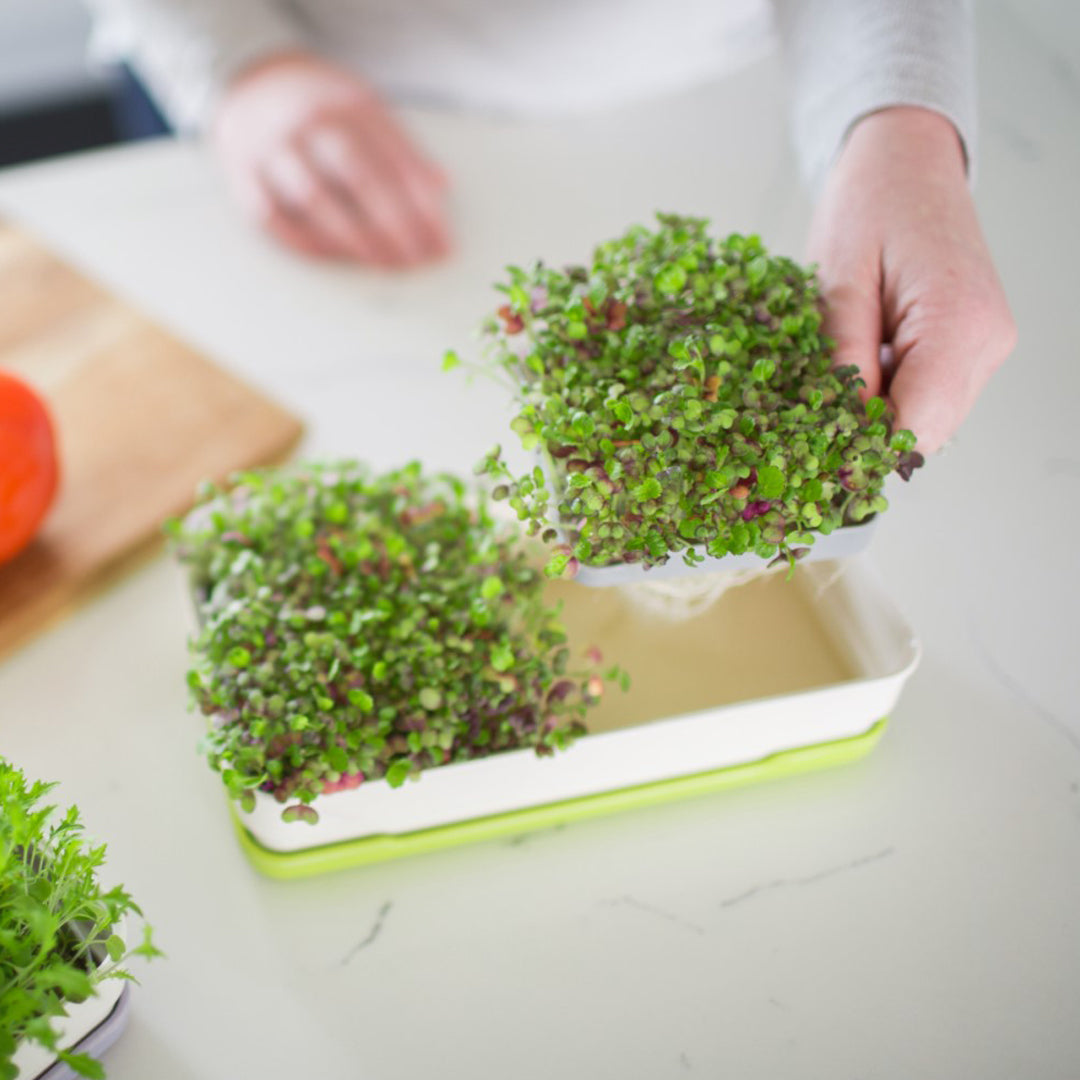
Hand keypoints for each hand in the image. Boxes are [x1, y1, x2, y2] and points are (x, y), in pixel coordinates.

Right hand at [212, 51, 450, 265]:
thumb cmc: (321, 106)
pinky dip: (307, 241)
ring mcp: (273, 146)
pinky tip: (336, 256)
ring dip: (353, 237)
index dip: (423, 208)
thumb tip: (441, 186)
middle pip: (357, 174)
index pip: (394, 159)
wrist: (250, 81)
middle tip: (417, 259)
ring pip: (314, 197)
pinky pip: (273, 215)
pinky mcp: (244, 174)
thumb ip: (402, 148)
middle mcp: (310, 121)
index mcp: (349, 104)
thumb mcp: (367, 109)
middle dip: (393, 224)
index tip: (442, 243)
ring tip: (384, 264)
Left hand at [807, 106, 1015, 452]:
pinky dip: (887, 394)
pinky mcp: (971, 345)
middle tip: (802, 426)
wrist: (906, 158)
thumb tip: (838, 428)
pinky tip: (853, 368)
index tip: (807, 453)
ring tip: (825, 386)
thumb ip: (842, 359)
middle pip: (924, 431)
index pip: (916, 426)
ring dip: (874, 415)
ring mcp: (985, 346)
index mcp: (960, 323)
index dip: (860, 449)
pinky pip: (926, 394)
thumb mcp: (836, 281)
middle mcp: (987, 342)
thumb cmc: (870, 202)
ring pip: (926, 419)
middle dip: (863, 437)